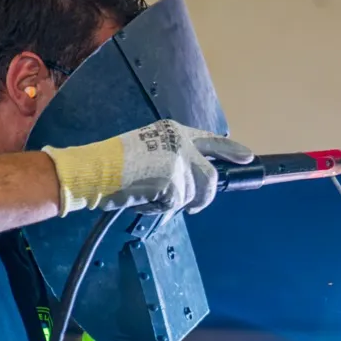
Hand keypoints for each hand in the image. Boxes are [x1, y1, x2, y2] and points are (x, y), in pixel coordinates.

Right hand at [42, 120, 253, 216]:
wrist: (94, 169)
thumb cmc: (114, 164)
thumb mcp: (149, 150)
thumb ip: (174, 159)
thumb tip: (194, 182)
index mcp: (175, 132)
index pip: (211, 141)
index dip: (231, 151)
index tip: (247, 157)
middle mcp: (181, 143)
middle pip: (210, 178)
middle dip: (202, 198)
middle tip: (192, 207)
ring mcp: (179, 161)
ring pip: (192, 195)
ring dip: (174, 203)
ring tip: (149, 196)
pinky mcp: (173, 180)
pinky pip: (176, 205)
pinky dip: (160, 208)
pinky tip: (143, 199)